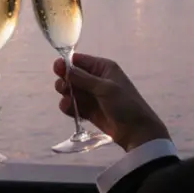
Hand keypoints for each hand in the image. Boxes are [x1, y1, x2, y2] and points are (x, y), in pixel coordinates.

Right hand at [53, 53, 168, 151]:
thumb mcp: (105, 88)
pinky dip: (69, 107)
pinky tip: (69, 109)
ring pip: (71, 91)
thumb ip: (82, 78)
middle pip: (72, 76)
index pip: (80, 61)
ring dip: (66, 95)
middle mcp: (96, 79)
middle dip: (65, 81)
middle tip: (63, 88)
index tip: (57, 69)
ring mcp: (92, 96)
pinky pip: (73, 105)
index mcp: (103, 68)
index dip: (67, 64)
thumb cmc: (125, 105)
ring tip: (67, 101)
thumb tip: (63, 66)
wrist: (136, 132)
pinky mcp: (89, 111)